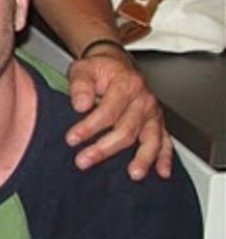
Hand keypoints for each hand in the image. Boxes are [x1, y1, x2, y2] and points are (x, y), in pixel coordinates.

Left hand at [65, 47, 171, 180]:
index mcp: (127, 85)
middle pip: (127, 129)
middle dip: (104, 148)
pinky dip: (165, 157)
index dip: (89, 127)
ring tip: (133, 173)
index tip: (72, 139)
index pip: (107, 111)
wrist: (116, 64)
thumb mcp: (83, 69)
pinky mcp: (157, 122)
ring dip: (143, 158)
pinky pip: (165, 141)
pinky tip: (162, 171)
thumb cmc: (99, 69)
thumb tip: (80, 104)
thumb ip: (80, 85)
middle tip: (84, 161)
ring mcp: (153, 113)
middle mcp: (144, 100)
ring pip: (151, 139)